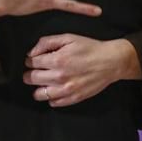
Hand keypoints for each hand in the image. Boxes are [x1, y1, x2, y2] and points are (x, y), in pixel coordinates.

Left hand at [23, 34, 141, 106]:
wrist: (111, 62)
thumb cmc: (90, 48)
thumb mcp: (69, 38)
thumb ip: (47, 42)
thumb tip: (31, 53)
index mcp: (57, 60)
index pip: (32, 62)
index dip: (31, 60)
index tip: (35, 60)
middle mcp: (59, 77)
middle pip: (31, 78)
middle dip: (30, 73)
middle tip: (37, 70)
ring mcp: (66, 90)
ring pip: (39, 94)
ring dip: (38, 87)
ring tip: (44, 81)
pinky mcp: (73, 98)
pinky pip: (53, 103)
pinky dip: (52, 96)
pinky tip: (56, 88)